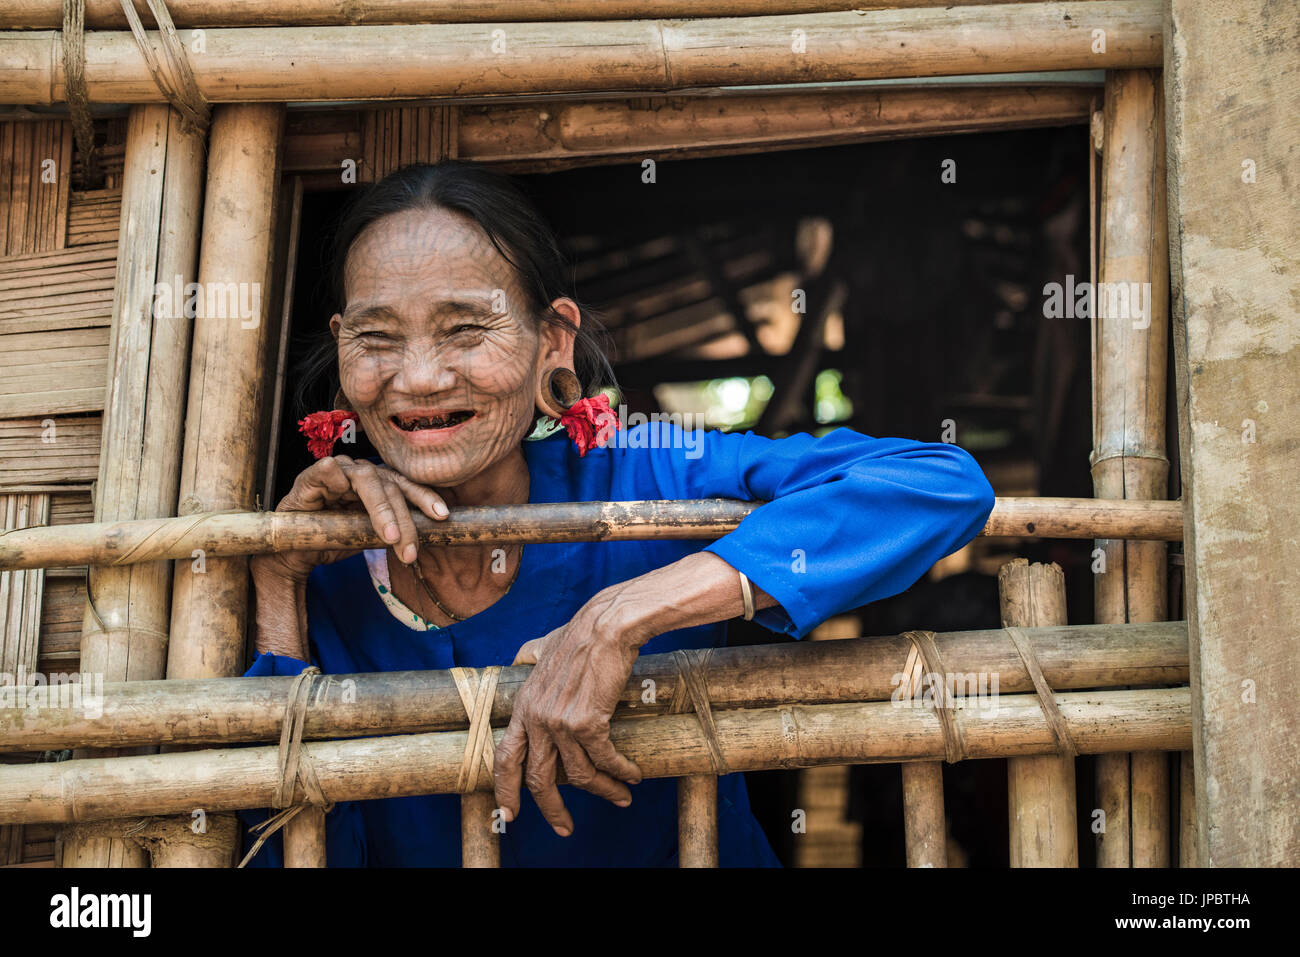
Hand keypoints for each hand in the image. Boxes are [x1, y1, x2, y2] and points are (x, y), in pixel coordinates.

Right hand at [251, 454, 448, 582]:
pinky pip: (326, 470)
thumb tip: (429, 536)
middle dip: (404, 519)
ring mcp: (337, 472)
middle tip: (410, 550)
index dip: (424, 497)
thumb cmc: (336, 538)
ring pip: (367, 480)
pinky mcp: (310, 477)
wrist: (296, 552)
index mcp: (378, 483)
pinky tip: (336, 482)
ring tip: (390, 536)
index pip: (405, 486)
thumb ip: (394, 530)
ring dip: (380, 510)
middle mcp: (360, 472)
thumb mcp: (372, 536)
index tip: (443, 516)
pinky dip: (332, 475)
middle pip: (391, 486)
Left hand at [494, 588, 645, 835]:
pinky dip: (620, 773)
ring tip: (620, 797)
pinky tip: (631, 776)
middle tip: (565, 828)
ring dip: (603, 791)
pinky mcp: (588, 722)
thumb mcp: (542, 644)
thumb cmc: (580, 633)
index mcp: (523, 705)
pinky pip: (604, 760)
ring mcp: (560, 722)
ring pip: (579, 775)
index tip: (509, 813)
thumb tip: (523, 656)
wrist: (606, 626)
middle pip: (538, 779)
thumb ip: (530, 654)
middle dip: (553, 810)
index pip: (506, 757)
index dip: (505, 788)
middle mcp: (537, 718)